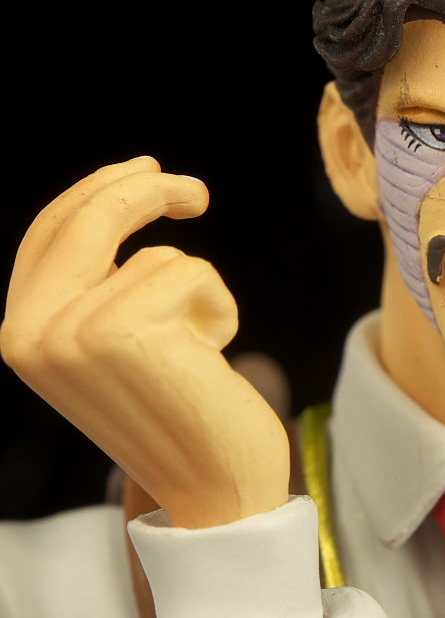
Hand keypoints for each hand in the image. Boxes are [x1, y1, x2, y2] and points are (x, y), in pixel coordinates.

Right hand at [1, 157, 288, 527]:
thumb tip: (121, 199)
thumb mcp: (117, 344)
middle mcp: (33, 333)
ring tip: (195, 347)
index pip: (49, 234)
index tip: (145, 168)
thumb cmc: (177, 408)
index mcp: (22, 333)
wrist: (214, 482)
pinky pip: (192, 273)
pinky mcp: (126, 332)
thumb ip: (97, 287)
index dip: (97, 189)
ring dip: (197, 291)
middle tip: (197, 193)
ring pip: (158, 256)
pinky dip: (217, 305)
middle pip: (89, 219)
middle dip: (147, 189)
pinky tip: (210, 355)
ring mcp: (74, 334)